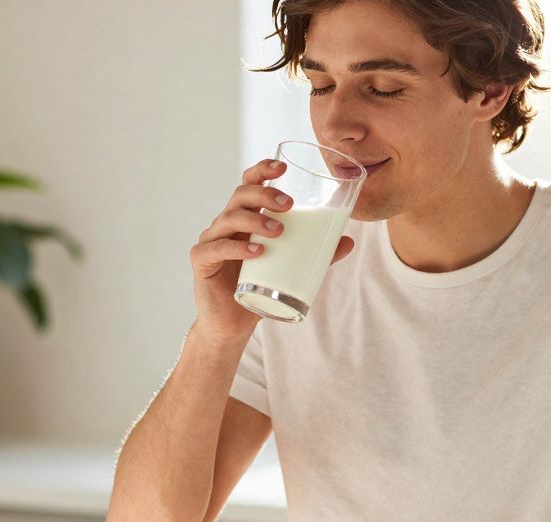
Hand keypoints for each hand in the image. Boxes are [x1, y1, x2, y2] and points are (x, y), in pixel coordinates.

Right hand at [191, 158, 355, 344]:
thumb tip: (348, 241)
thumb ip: (317, 255)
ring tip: (278, 230)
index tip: (282, 167)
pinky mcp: (202, 260)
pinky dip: (237, 247)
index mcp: (246, 218)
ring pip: (229, 217)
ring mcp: (211, 240)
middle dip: (265, 193)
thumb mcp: (291, 269)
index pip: (249, 184)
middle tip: (289, 204)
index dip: (262, 170)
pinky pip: (216, 247)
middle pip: (240, 195)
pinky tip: (257, 251)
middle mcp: (226, 224)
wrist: (233, 324)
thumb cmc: (260, 290)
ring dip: (255, 219)